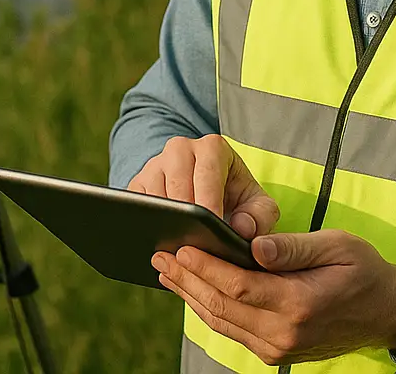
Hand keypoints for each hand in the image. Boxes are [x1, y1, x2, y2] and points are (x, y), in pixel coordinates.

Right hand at [126, 134, 279, 238]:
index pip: (208, 173)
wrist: (210, 189)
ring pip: (154, 194)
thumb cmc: (236, 197)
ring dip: (164, 221)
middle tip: (195, 244)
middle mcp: (180, 149)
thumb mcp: (257, 204)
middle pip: (177, 182)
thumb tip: (242, 229)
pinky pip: (135, 204)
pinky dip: (145, 224)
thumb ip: (260, 217)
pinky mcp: (137, 183)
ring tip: (179, 249)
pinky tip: (160, 244)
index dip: (210, 202)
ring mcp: (155, 165)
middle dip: (186, 215)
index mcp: (212, 147)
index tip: (213, 229)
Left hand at [152, 229, 395, 365]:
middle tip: (160, 256)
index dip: (205, 267)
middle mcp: (284, 333)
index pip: (238, 286)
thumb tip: (253, 244)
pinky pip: (233, 330)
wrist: (385, 313)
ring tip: (167, 270)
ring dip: (191, 295)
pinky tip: (194, 290)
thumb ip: (293, 247)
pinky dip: (209, 309)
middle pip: (222, 306)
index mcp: (299, 304)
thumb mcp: (337, 246)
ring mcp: (278, 348)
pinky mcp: (275, 352)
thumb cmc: (363, 270)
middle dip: (187, 280)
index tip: (181, 247)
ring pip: (221, 322)